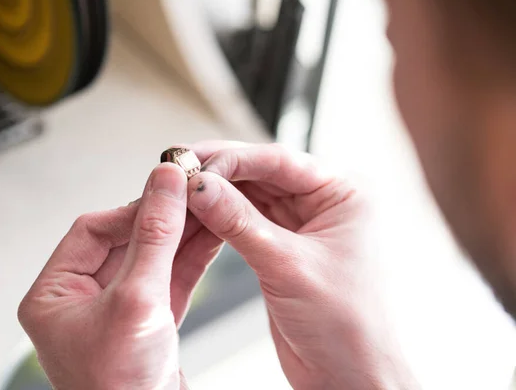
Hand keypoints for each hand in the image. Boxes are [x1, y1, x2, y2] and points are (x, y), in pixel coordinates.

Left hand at [18, 163, 222, 389]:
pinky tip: (211, 237)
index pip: (92, 230)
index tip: (166, 189)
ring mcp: (116, 311)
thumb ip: (154, 236)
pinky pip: (168, 280)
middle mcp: (82, 301)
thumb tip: (163, 183)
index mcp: (55, 295)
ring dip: (182, 236)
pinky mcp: (147, 323)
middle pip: (125, 241)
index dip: (132, 208)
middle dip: (163, 220)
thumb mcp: (137, 299)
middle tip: (193, 193)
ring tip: (209, 209)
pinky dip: (190, 260)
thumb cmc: (121, 388)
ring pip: (151, 259)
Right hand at [185, 141, 417, 389]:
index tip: (194, 164)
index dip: (233, 159)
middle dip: (220, 171)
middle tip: (179, 168)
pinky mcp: (283, 246)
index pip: (280, 161)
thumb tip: (200, 187)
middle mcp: (324, 202)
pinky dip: (220, 216)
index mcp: (344, 193)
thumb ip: (239, 222)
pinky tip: (197, 212)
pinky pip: (246, 220)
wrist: (347, 376)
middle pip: (262, 172)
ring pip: (251, 195)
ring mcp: (303, 223)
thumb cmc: (346, 326)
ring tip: (181, 189)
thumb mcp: (287, 266)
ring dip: (216, 192)